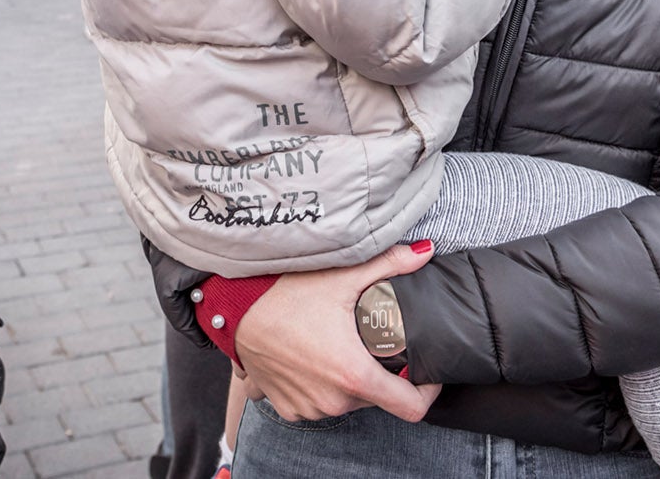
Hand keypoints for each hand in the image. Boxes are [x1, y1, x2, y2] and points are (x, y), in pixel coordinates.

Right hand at [233, 242, 440, 423]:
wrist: (233, 313)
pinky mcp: (289, 409)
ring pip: (348, 401)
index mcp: (353, 375)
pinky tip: (314, 357)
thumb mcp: (341, 276)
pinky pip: (319, 404)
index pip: (411, 406)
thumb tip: (426, 250)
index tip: (426, 372)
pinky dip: (322, 386)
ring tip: (339, 345)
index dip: (427, 391)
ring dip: (349, 380)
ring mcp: (309, 408)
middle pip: (377, 397)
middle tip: (371, 340)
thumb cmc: (284, 295)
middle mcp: (333, 401)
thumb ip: (389, 264)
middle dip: (381, 373)